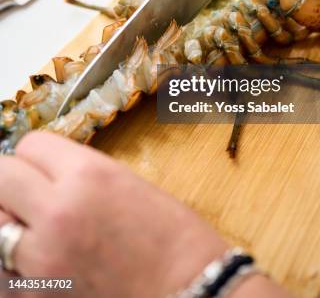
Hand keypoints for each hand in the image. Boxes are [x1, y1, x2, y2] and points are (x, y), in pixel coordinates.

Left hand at [0, 132, 226, 297]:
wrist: (191, 293)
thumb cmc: (170, 237)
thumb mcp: (124, 183)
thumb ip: (76, 172)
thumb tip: (39, 172)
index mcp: (87, 175)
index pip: (30, 145)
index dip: (39, 155)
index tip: (45, 165)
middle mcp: (57, 212)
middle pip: (1, 177)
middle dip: (15, 181)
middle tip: (32, 193)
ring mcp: (41, 260)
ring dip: (9, 221)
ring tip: (34, 228)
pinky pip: (1, 271)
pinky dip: (11, 263)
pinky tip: (35, 261)